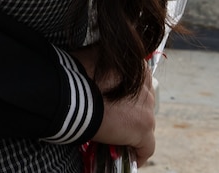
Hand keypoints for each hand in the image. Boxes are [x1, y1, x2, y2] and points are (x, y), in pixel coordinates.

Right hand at [72, 46, 155, 165]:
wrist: (72, 95)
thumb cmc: (77, 75)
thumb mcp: (93, 60)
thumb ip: (103, 62)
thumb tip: (97, 62)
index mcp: (137, 68)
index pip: (139, 86)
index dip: (128, 98)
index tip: (118, 105)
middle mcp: (147, 87)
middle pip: (143, 106)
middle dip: (131, 114)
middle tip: (113, 120)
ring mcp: (147, 110)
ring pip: (145, 126)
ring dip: (132, 132)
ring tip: (116, 138)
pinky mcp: (142, 130)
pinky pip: (146, 148)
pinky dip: (138, 154)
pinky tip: (129, 158)